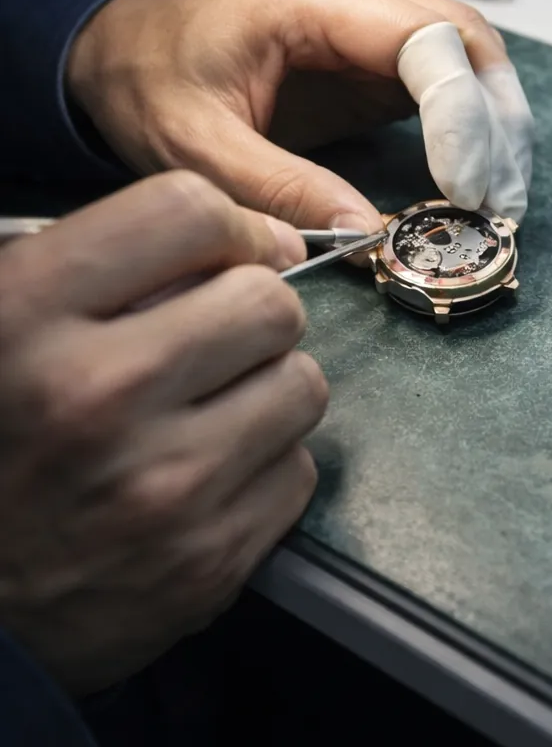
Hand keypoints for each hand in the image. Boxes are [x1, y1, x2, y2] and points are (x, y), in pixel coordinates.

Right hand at [0, 171, 325, 695]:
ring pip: (303, 383)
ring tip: (214, 408)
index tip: (234, 250)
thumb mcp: (5, 325)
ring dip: (270, 387)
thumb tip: (251, 235)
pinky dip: (267, 465)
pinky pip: (299, 469)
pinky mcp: (207, 560)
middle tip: (220, 339)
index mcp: (23, 315)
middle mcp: (94, 395)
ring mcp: (159, 486)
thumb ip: (102, 262)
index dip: (228, 225)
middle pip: (270, 301)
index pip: (186, 210)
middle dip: (255, 312)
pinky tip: (213, 474)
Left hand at [66, 0, 534, 230]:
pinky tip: (476, 175)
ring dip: (495, 119)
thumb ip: (282, 188)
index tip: (466, 186)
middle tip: (502, 196)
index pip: (424, 39)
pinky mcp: (370, 65)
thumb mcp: (197, 148)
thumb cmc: (148, 87)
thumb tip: (371, 234)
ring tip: (500, 190)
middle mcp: (353, 5)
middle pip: (463, 36)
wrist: (122, 57)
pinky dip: (472, 127)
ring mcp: (367, 32)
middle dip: (496, 117)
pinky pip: (443, 83)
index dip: (461, 113)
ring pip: (465, 54)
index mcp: (312, 3)